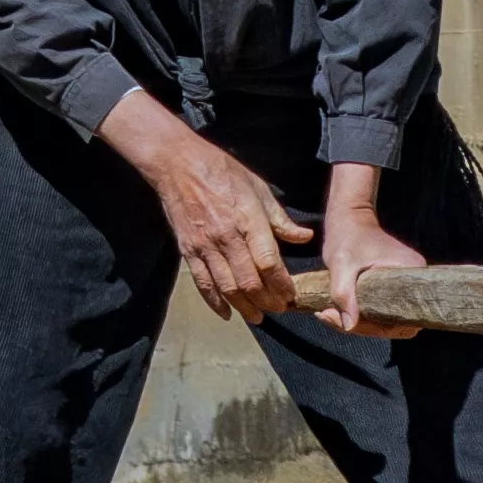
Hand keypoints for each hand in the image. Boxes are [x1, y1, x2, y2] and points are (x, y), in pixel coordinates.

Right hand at [106, 101, 311, 322]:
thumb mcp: (258, 188)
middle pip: (249, 280)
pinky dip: (215, 302)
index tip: (291, 294)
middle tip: (279, 309)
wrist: (179, 165)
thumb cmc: (222, 172)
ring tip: (257, 317)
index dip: (281, 283)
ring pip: (227, 287)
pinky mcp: (188, 251)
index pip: (268, 261)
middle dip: (267, 301)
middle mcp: (226, 236)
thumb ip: (280, 219)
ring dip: (244, 307)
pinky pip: (203, 283)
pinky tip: (227, 314)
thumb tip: (304, 238)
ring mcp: (205, 246)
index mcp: (248, 219)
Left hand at [315, 182, 426, 337]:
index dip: (372, 327)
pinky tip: (338, 312)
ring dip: (360, 324)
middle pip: (396, 323)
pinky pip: (384, 312)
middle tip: (329, 316)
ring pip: (388, 320)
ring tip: (329, 314)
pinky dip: (363, 316)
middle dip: (362, 327)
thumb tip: (349, 327)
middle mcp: (415, 281)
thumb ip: (344, 294)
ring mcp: (407, 286)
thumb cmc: (347, 237)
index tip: (342, 319)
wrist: (349, 220)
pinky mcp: (396, 289)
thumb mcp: (341, 264)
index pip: (401, 317)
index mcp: (411, 272)